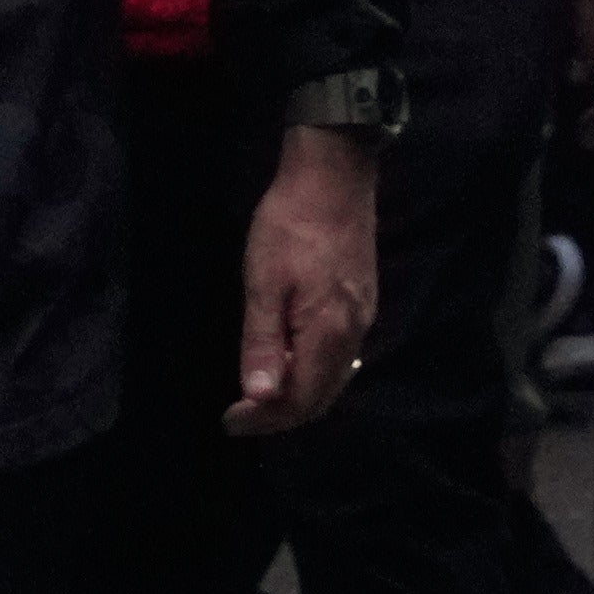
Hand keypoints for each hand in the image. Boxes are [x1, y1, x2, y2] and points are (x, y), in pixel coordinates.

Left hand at [229, 124, 383, 437]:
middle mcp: (354, 332)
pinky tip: (291, 360)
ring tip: (262, 395)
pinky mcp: (363, 299)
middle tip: (242, 415)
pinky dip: (313, 372)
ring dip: (299, 395)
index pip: (301, 399)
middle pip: (322, 396)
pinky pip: (340, 356)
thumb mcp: (263, 282)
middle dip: (281, 415)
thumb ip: (262, 342)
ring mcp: (363, 316)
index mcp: (329, 332)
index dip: (265, 419)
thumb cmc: (290, 225)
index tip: (230, 420)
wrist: (333, 174)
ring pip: (334, 377)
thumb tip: (259, 396)